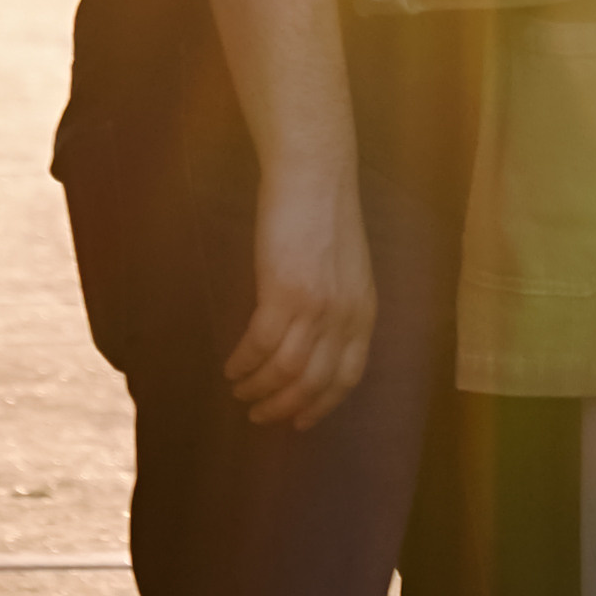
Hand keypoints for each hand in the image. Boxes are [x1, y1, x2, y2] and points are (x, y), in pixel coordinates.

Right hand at [224, 157, 375, 429]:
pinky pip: (259, 345)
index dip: (321, 406)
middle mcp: (344, 318)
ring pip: (284, 372)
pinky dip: (243, 362)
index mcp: (363, 314)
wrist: (315, 173)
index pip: (346, 378)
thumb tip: (315, 342)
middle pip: (312, 384)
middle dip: (283, 407)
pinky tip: (231, 367)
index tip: (299, 422)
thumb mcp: (347, 269)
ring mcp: (314, 307)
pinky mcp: (282, 291)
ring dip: (259, 389)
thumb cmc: (326, 213)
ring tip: (239, 392)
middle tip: (258, 415)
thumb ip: (339, 307)